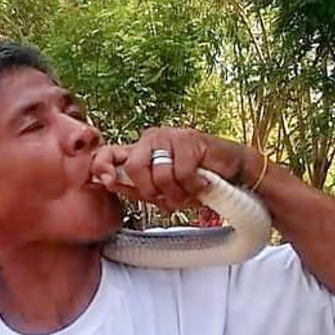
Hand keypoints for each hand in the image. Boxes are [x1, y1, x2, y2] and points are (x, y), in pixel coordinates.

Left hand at [91, 127, 249, 210]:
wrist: (232, 174)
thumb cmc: (195, 182)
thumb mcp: (160, 190)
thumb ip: (135, 187)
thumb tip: (107, 183)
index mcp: (139, 151)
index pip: (109, 152)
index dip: (102, 166)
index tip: (107, 181)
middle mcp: (151, 139)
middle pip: (135, 168)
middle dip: (152, 192)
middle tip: (170, 198)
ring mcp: (170, 136)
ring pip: (160, 175)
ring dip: (178, 192)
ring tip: (190, 190)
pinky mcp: (189, 139)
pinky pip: (182, 173)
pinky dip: (193, 186)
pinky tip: (202, 182)